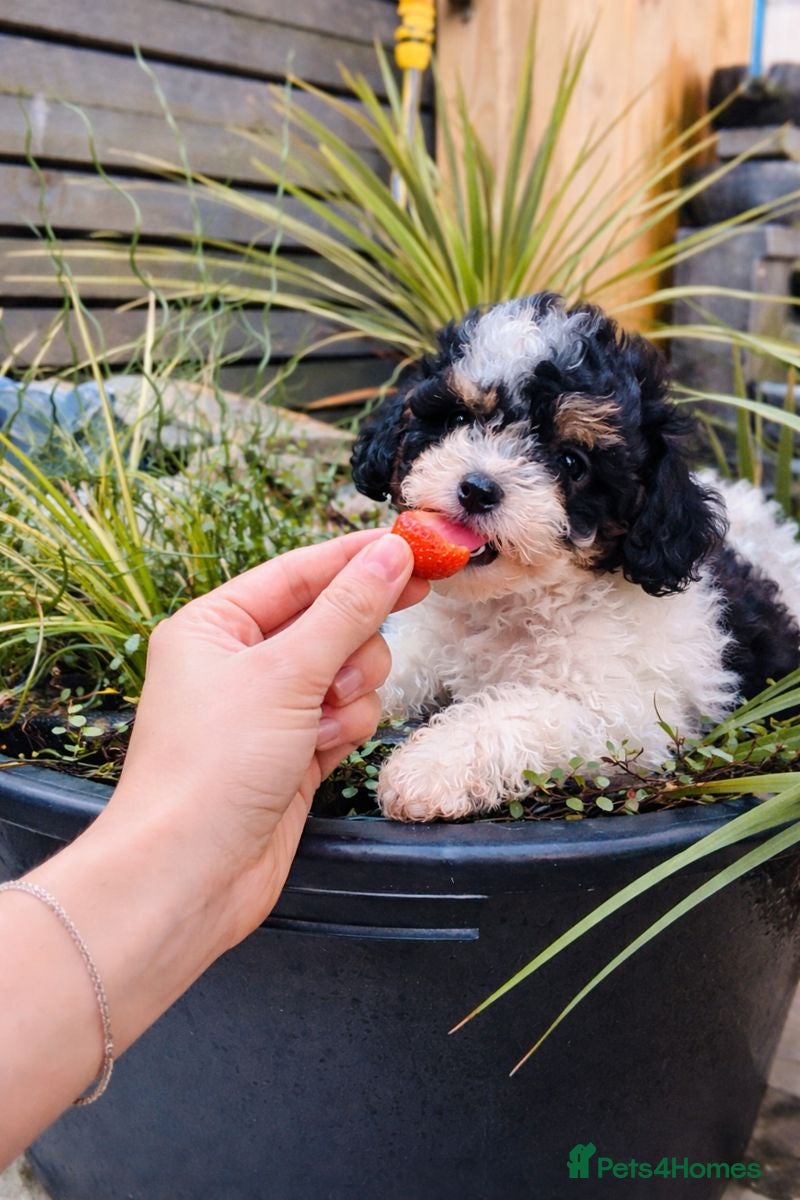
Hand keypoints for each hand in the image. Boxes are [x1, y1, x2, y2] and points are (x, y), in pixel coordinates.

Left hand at [104, 529, 426, 945]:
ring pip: (348, 671)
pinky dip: (343, 730)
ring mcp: (270, 708)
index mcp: (216, 625)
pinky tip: (319, 753)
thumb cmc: (213, 767)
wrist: (191, 875)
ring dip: (349, 694)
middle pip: (332, 620)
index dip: (358, 558)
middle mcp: (240, 661)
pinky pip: (346, 716)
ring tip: (321, 722)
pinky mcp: (295, 750)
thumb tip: (393, 553)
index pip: (300, 571)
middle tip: (380, 634)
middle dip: (351, 643)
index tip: (417, 546)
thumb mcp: (286, 673)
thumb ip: (347, 610)